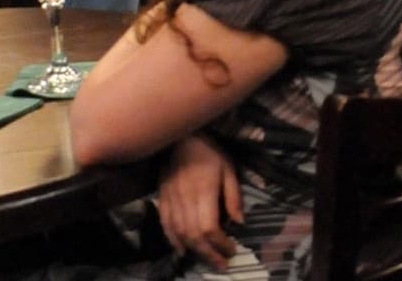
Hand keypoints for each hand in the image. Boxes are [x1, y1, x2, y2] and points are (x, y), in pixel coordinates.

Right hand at [155, 134, 242, 268]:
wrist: (181, 138)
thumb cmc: (209, 151)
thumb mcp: (229, 169)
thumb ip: (234, 197)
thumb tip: (240, 223)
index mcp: (204, 191)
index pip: (209, 227)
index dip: (220, 243)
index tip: (232, 250)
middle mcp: (185, 199)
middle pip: (194, 235)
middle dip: (209, 254)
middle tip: (222, 264)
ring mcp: (170, 200)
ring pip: (179, 234)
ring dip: (193, 251)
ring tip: (207, 259)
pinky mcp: (162, 199)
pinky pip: (165, 225)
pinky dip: (173, 241)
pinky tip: (183, 250)